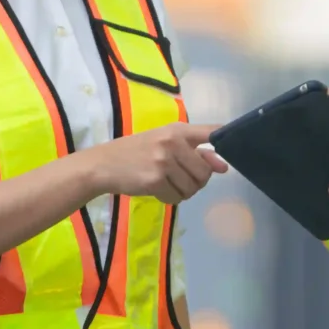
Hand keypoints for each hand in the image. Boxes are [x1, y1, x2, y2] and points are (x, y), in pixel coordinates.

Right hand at [88, 123, 227, 203]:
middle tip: (180, 178)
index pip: (211, 132)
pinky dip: (170, 198)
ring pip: (192, 187)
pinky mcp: (155, 180)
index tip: (225, 160)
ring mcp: (164, 161)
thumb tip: (223, 166)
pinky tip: (157, 190)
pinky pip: (177, 197)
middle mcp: (173, 142)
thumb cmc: (136, 151)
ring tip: (167, 183)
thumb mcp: (164, 142)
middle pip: (205, 171)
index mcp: (178, 129)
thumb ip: (194, 150)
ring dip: (183, 191)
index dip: (224, 145)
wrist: (103, 165)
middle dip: (197, 181)